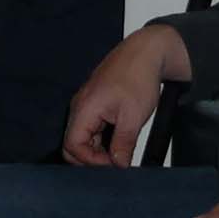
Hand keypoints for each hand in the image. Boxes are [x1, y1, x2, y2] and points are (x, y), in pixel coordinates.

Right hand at [62, 26, 192, 166]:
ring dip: (99, 147)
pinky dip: (102, 137)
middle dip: (92, 157)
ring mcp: (86, 105)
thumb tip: (118, 164)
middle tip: (115, 160)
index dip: (91, 161)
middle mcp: (79, 107)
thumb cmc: (138, 76)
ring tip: (121, 148)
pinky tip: (119, 137)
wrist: (146, 52)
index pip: (72, 146)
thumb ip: (122, 144)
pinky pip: (91, 127)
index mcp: (84, 109)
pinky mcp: (94, 103)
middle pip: (73, 144)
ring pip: (83, 137)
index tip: (112, 164)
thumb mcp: (133, 117)